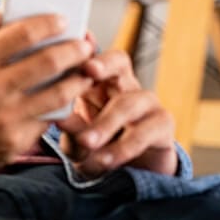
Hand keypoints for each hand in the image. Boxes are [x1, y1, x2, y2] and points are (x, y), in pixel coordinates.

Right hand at [0, 10, 93, 182]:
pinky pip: (46, 120)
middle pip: (47, 62)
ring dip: (77, 79)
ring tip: (84, 71)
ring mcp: (3, 120)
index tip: (61, 20)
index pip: (20, 35)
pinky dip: (59, 107)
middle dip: (73, 49)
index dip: (47, 23)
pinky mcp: (12, 143)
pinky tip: (63, 97)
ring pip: (57, 94)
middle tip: (83, 44)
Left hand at [57, 49, 177, 176]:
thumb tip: (57, 118)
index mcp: (96, 81)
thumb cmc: (93, 146)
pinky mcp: (162, 126)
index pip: (92, 55)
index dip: (84, 50)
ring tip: (86, 142)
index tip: (74, 45)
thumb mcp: (74, 138)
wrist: (124, 174)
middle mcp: (123, 85)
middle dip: (103, 64)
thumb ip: (69, 126)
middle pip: (119, 61)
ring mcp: (147, 103)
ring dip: (105, 124)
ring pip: (130, 102)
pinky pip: (146, 131)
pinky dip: (123, 147)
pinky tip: (106, 160)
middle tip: (88, 71)